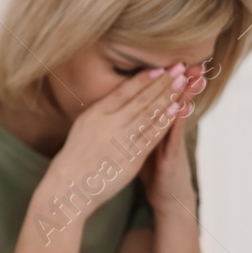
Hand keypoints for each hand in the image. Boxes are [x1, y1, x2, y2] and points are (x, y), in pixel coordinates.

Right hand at [45, 64, 192, 221]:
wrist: (69, 185)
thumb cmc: (76, 156)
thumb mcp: (83, 126)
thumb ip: (101, 112)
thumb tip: (116, 97)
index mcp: (95, 113)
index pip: (124, 91)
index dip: (144, 78)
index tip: (160, 67)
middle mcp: (108, 123)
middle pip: (141, 99)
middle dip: (162, 82)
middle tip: (179, 67)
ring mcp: (120, 140)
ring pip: (149, 114)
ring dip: (168, 97)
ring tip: (182, 83)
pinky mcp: (131, 157)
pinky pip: (152, 136)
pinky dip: (165, 121)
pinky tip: (176, 110)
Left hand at [139, 66, 206, 216]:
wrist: (165, 197)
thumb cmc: (155, 169)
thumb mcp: (146, 143)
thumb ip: (143, 125)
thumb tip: (131, 107)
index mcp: (158, 125)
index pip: (163, 98)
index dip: (168, 79)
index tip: (174, 59)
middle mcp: (168, 131)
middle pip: (175, 101)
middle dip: (184, 81)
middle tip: (193, 61)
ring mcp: (172, 143)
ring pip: (179, 115)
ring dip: (187, 95)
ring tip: (196, 76)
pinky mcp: (171, 157)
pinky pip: (174, 136)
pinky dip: (177, 121)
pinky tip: (181, 107)